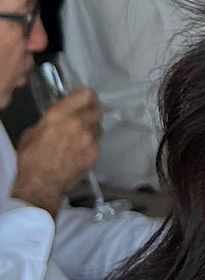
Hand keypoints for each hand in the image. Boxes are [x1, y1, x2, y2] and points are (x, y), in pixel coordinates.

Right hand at [11, 89, 102, 217]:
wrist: (40, 186)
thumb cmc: (31, 160)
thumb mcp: (32, 133)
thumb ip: (49, 120)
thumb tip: (59, 118)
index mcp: (60, 114)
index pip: (86, 94)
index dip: (85, 97)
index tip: (82, 102)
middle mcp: (79, 121)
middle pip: (96, 108)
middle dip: (90, 112)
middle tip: (83, 118)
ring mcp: (90, 137)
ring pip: (99, 125)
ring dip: (92, 128)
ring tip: (82, 136)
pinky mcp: (96, 151)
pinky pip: (98, 141)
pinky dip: (92, 143)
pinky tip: (82, 150)